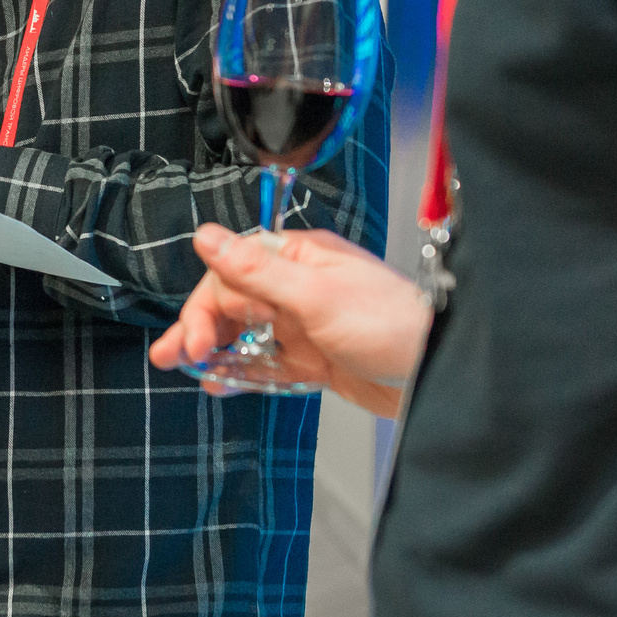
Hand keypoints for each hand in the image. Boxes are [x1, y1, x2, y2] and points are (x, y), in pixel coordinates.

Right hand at [146, 223, 430, 417]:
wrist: (439, 373)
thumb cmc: (394, 326)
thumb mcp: (316, 297)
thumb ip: (257, 270)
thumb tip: (208, 236)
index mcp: (300, 259)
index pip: (232, 274)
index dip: (205, 307)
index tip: (192, 339)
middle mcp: (301, 287)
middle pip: (234, 304)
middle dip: (200, 329)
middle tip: (177, 356)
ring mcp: (308, 324)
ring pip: (247, 334)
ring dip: (214, 349)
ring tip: (184, 365)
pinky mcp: (317, 358)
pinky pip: (269, 362)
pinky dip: (244, 372)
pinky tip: (221, 380)